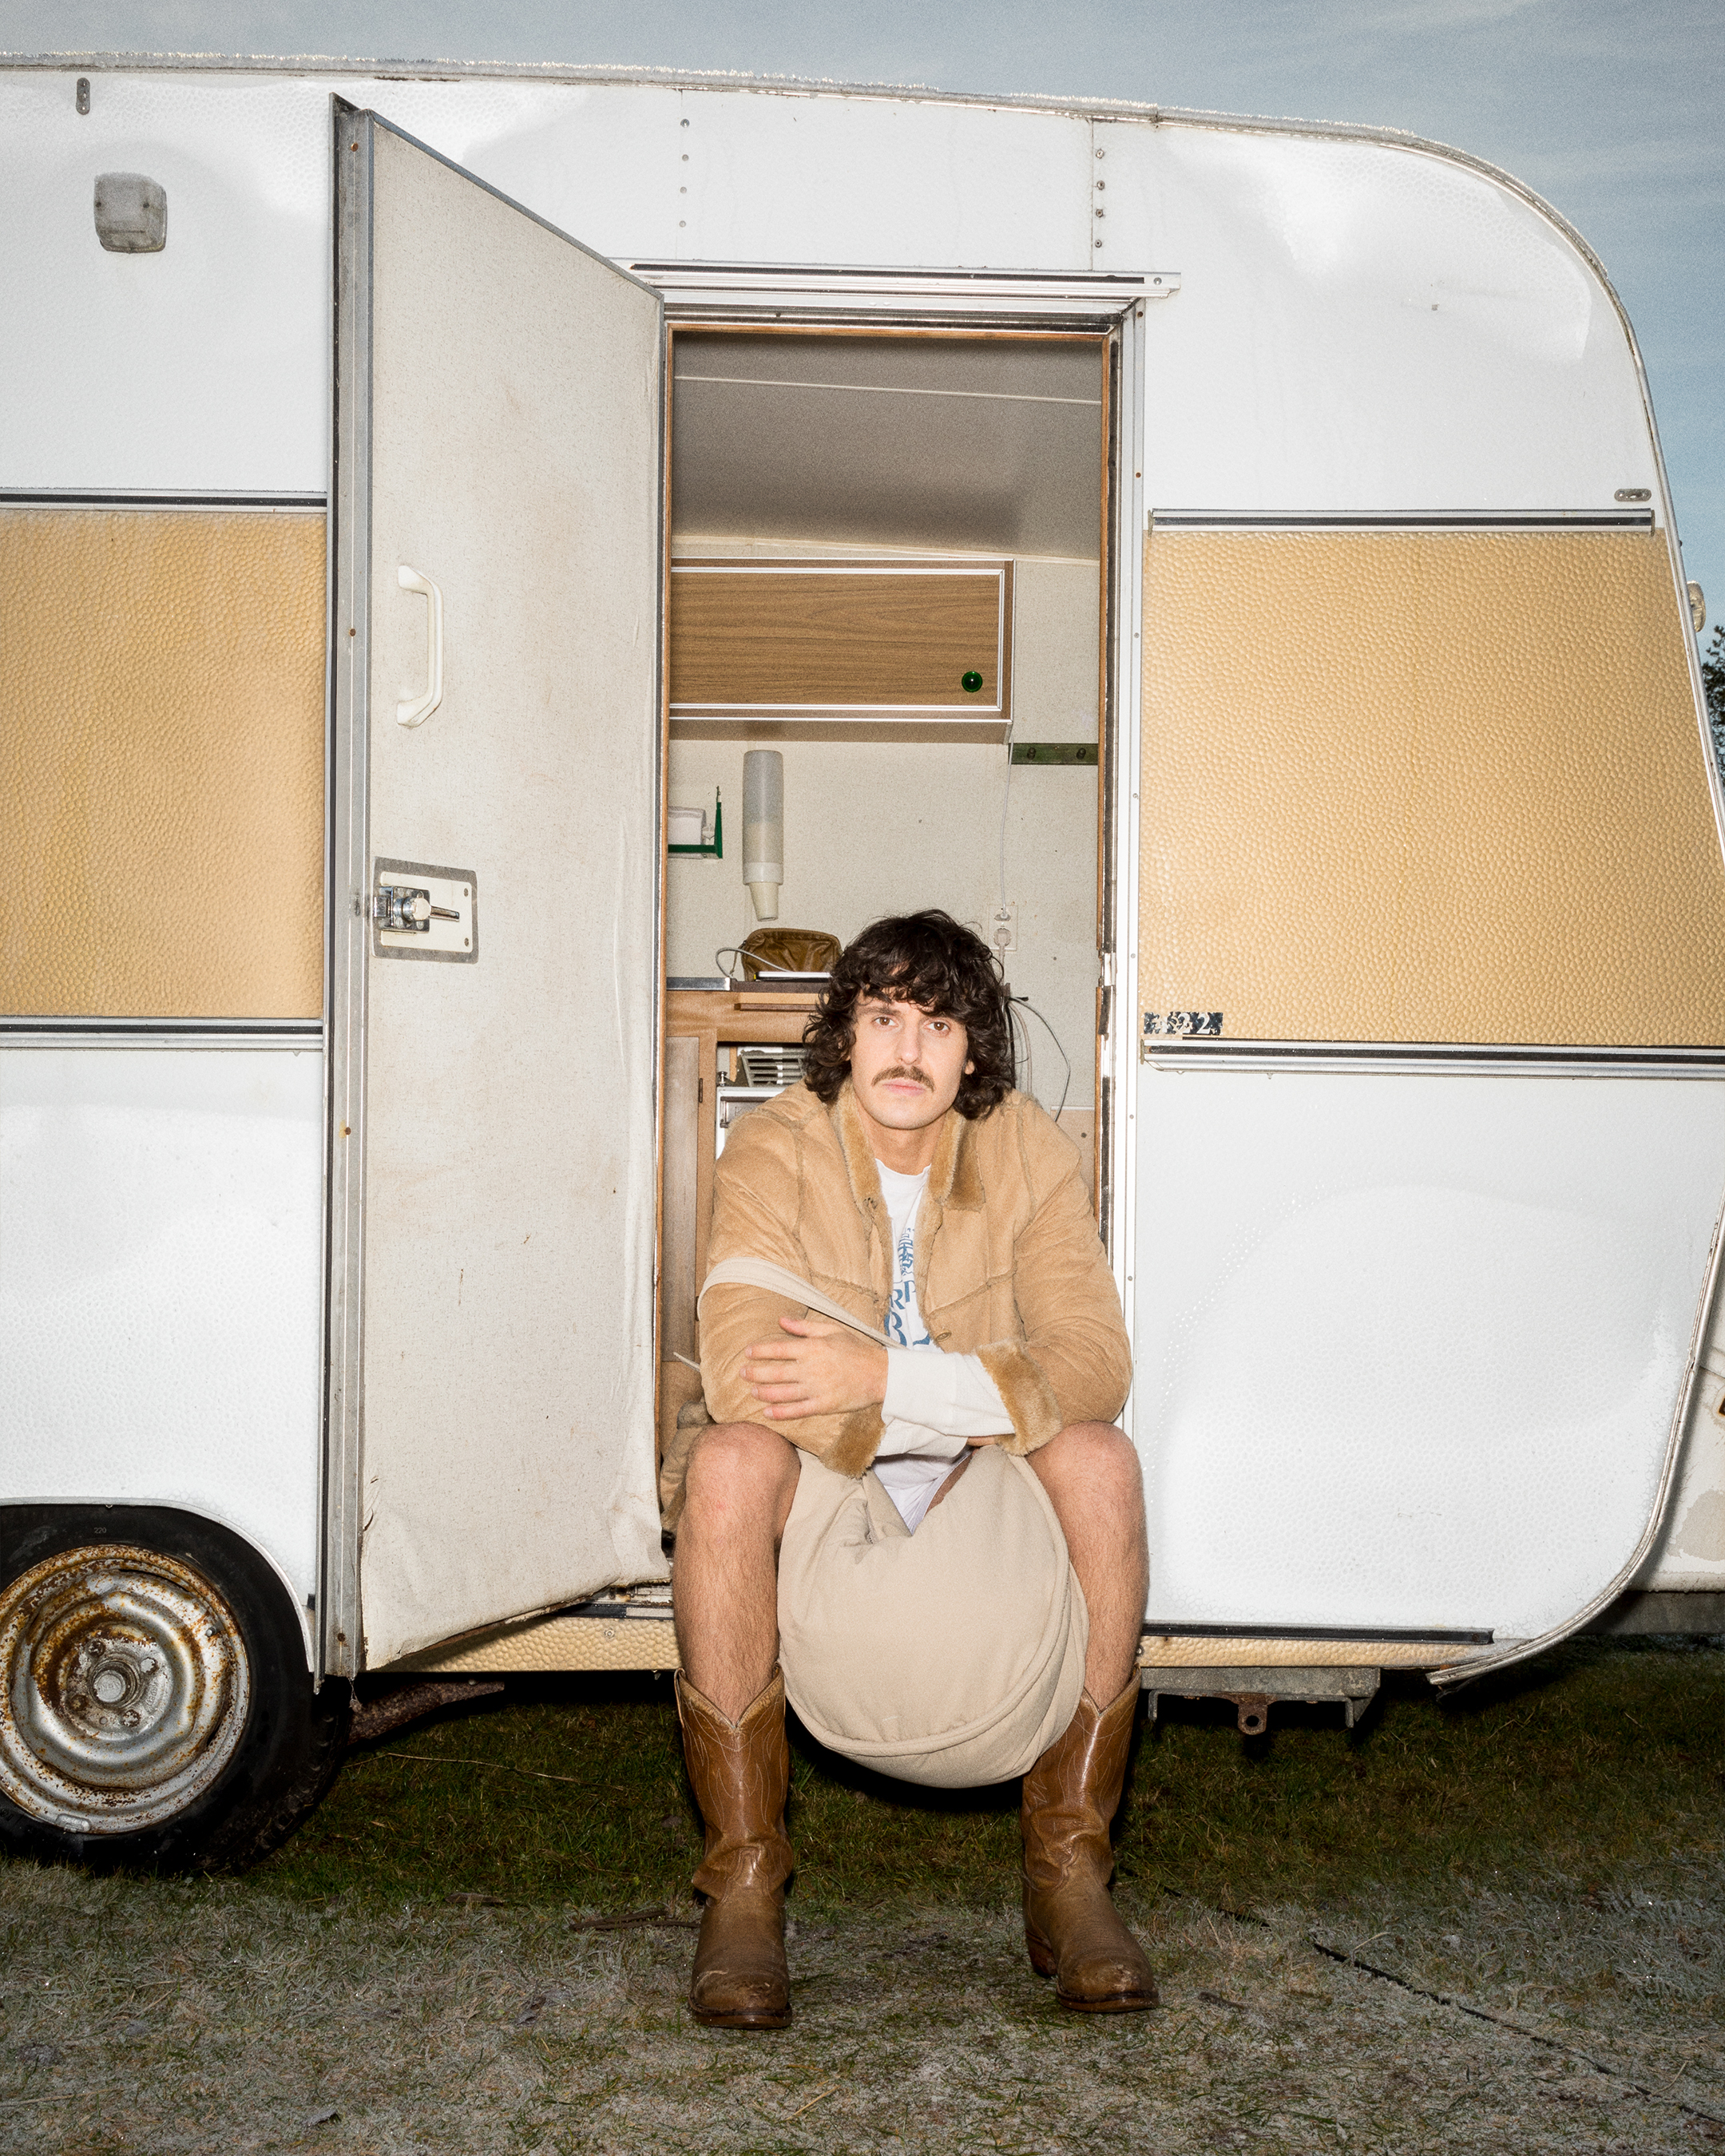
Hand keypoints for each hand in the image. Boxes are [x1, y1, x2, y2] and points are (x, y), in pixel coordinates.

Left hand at [740, 1317, 887, 1419]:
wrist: (879, 1374)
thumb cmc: (855, 1349)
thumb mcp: (831, 1330)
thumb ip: (804, 1327)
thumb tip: (782, 1320)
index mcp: (813, 1348)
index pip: (779, 1349)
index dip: (760, 1351)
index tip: (747, 1352)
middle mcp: (811, 1368)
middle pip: (776, 1372)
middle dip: (755, 1373)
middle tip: (742, 1373)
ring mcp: (817, 1388)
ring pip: (783, 1392)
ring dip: (764, 1392)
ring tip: (752, 1391)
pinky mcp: (824, 1405)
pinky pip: (798, 1410)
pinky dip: (781, 1413)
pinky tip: (767, 1413)